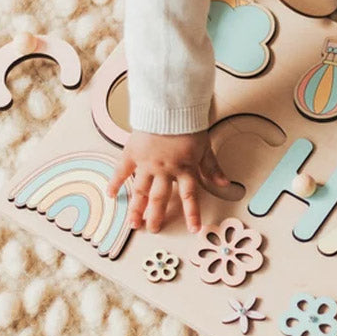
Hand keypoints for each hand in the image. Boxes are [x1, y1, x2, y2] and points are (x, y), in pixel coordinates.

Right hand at [106, 129, 229, 233]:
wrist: (170, 106)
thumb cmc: (188, 124)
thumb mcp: (205, 146)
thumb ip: (212, 167)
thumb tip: (225, 183)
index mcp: (184, 168)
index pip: (189, 196)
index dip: (192, 214)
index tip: (194, 229)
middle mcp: (165, 170)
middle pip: (160, 198)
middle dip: (157, 216)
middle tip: (153, 230)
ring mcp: (147, 164)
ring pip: (141, 191)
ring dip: (137, 208)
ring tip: (133, 223)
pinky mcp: (133, 154)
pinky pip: (121, 171)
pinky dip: (115, 182)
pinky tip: (111, 195)